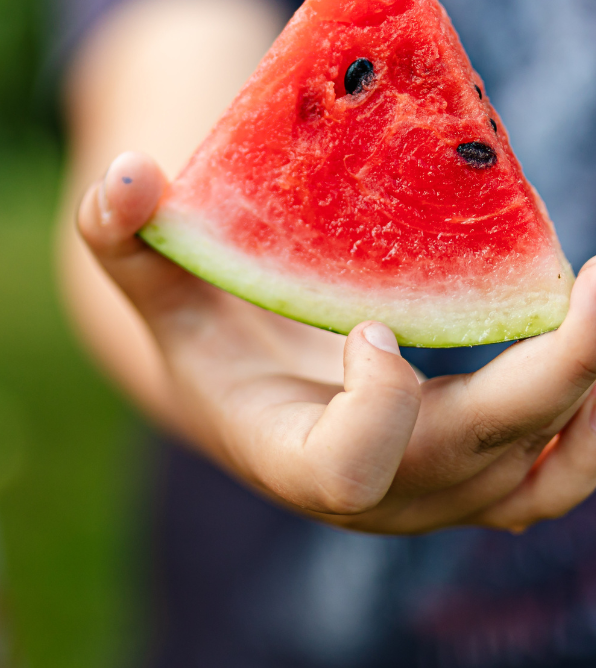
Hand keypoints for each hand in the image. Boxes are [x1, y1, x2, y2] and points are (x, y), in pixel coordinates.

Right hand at [78, 151, 595, 533]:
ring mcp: (435, 494)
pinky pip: (561, 470)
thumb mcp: (151, 281)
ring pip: (543, 476)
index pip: (346, 472)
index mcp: (284, 452)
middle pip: (477, 458)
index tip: (371, 324)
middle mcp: (373, 495)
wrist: (248, 391)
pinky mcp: (478, 474)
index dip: (375, 409)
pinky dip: (593, 416)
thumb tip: (127, 173)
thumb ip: (120, 233)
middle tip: (594, 283)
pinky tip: (594, 335)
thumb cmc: (199, 331)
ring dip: (589, 399)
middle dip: (549, 376)